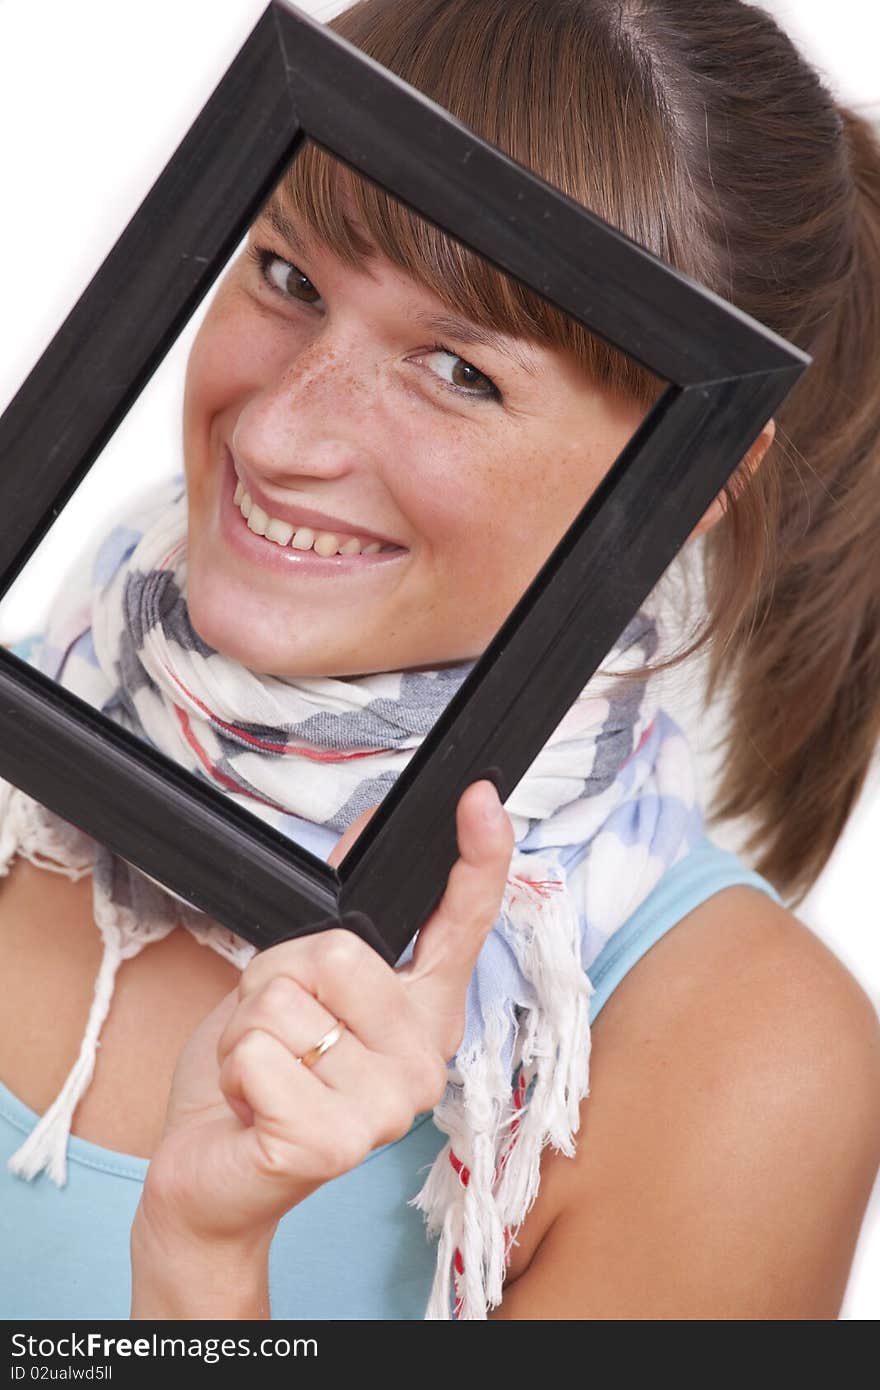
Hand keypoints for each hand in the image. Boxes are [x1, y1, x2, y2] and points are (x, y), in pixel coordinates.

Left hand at [131, 778, 514, 1294]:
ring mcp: (387, 1107)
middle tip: (275, 1034)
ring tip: (262, 1074)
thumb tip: (370, 825)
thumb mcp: (295, 984)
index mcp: (421, 1011)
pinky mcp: (336, 1144)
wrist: (212, 1175)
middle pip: (337, 950)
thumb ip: (340, 920)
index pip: (463, 921)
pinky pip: (259, 1054)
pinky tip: (250, 1108)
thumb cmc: (260, 1080)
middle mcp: (421, 1060)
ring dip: (246, 1032)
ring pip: (286, 1002)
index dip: (479, 855)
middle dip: (272, 981)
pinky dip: (233, 1070)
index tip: (481, 799)